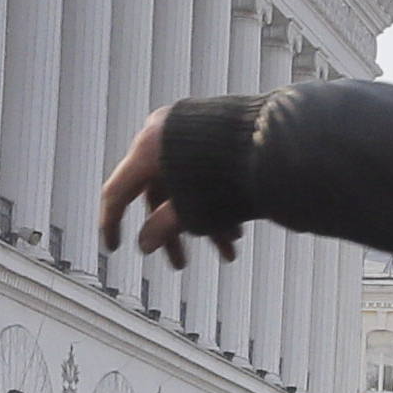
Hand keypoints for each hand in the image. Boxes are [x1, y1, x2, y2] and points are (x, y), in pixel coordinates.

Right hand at [96, 106, 225, 269]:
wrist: (281, 139)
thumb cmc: (234, 173)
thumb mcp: (191, 211)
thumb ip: (161, 229)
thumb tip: (145, 244)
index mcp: (147, 149)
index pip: (117, 192)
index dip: (111, 224)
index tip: (114, 245)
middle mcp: (163, 133)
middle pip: (158, 193)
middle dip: (174, 233)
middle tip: (180, 264)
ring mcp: (190, 128)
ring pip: (186, 185)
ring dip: (203, 222)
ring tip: (227, 250)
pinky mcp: (216, 128)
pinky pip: (204, 171)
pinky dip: (216, 201)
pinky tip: (236, 229)